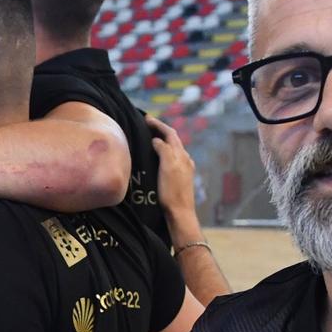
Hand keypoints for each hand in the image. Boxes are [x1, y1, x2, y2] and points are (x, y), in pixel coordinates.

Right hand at [146, 114, 199, 232]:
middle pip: (173, 140)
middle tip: (147, 125)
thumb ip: (164, 149)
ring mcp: (184, 169)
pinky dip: (164, 152)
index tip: (146, 118)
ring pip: (173, 149)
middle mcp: (185, 159)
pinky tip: (158, 158)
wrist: (180, 213)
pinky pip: (172, 159)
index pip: (170, 133)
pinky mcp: (181, 178)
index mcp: (181, 154)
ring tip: (151, 138)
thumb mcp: (167, 166)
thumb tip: (157, 140)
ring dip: (163, 141)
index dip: (158, 125)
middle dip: (161, 131)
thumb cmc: (172, 191)